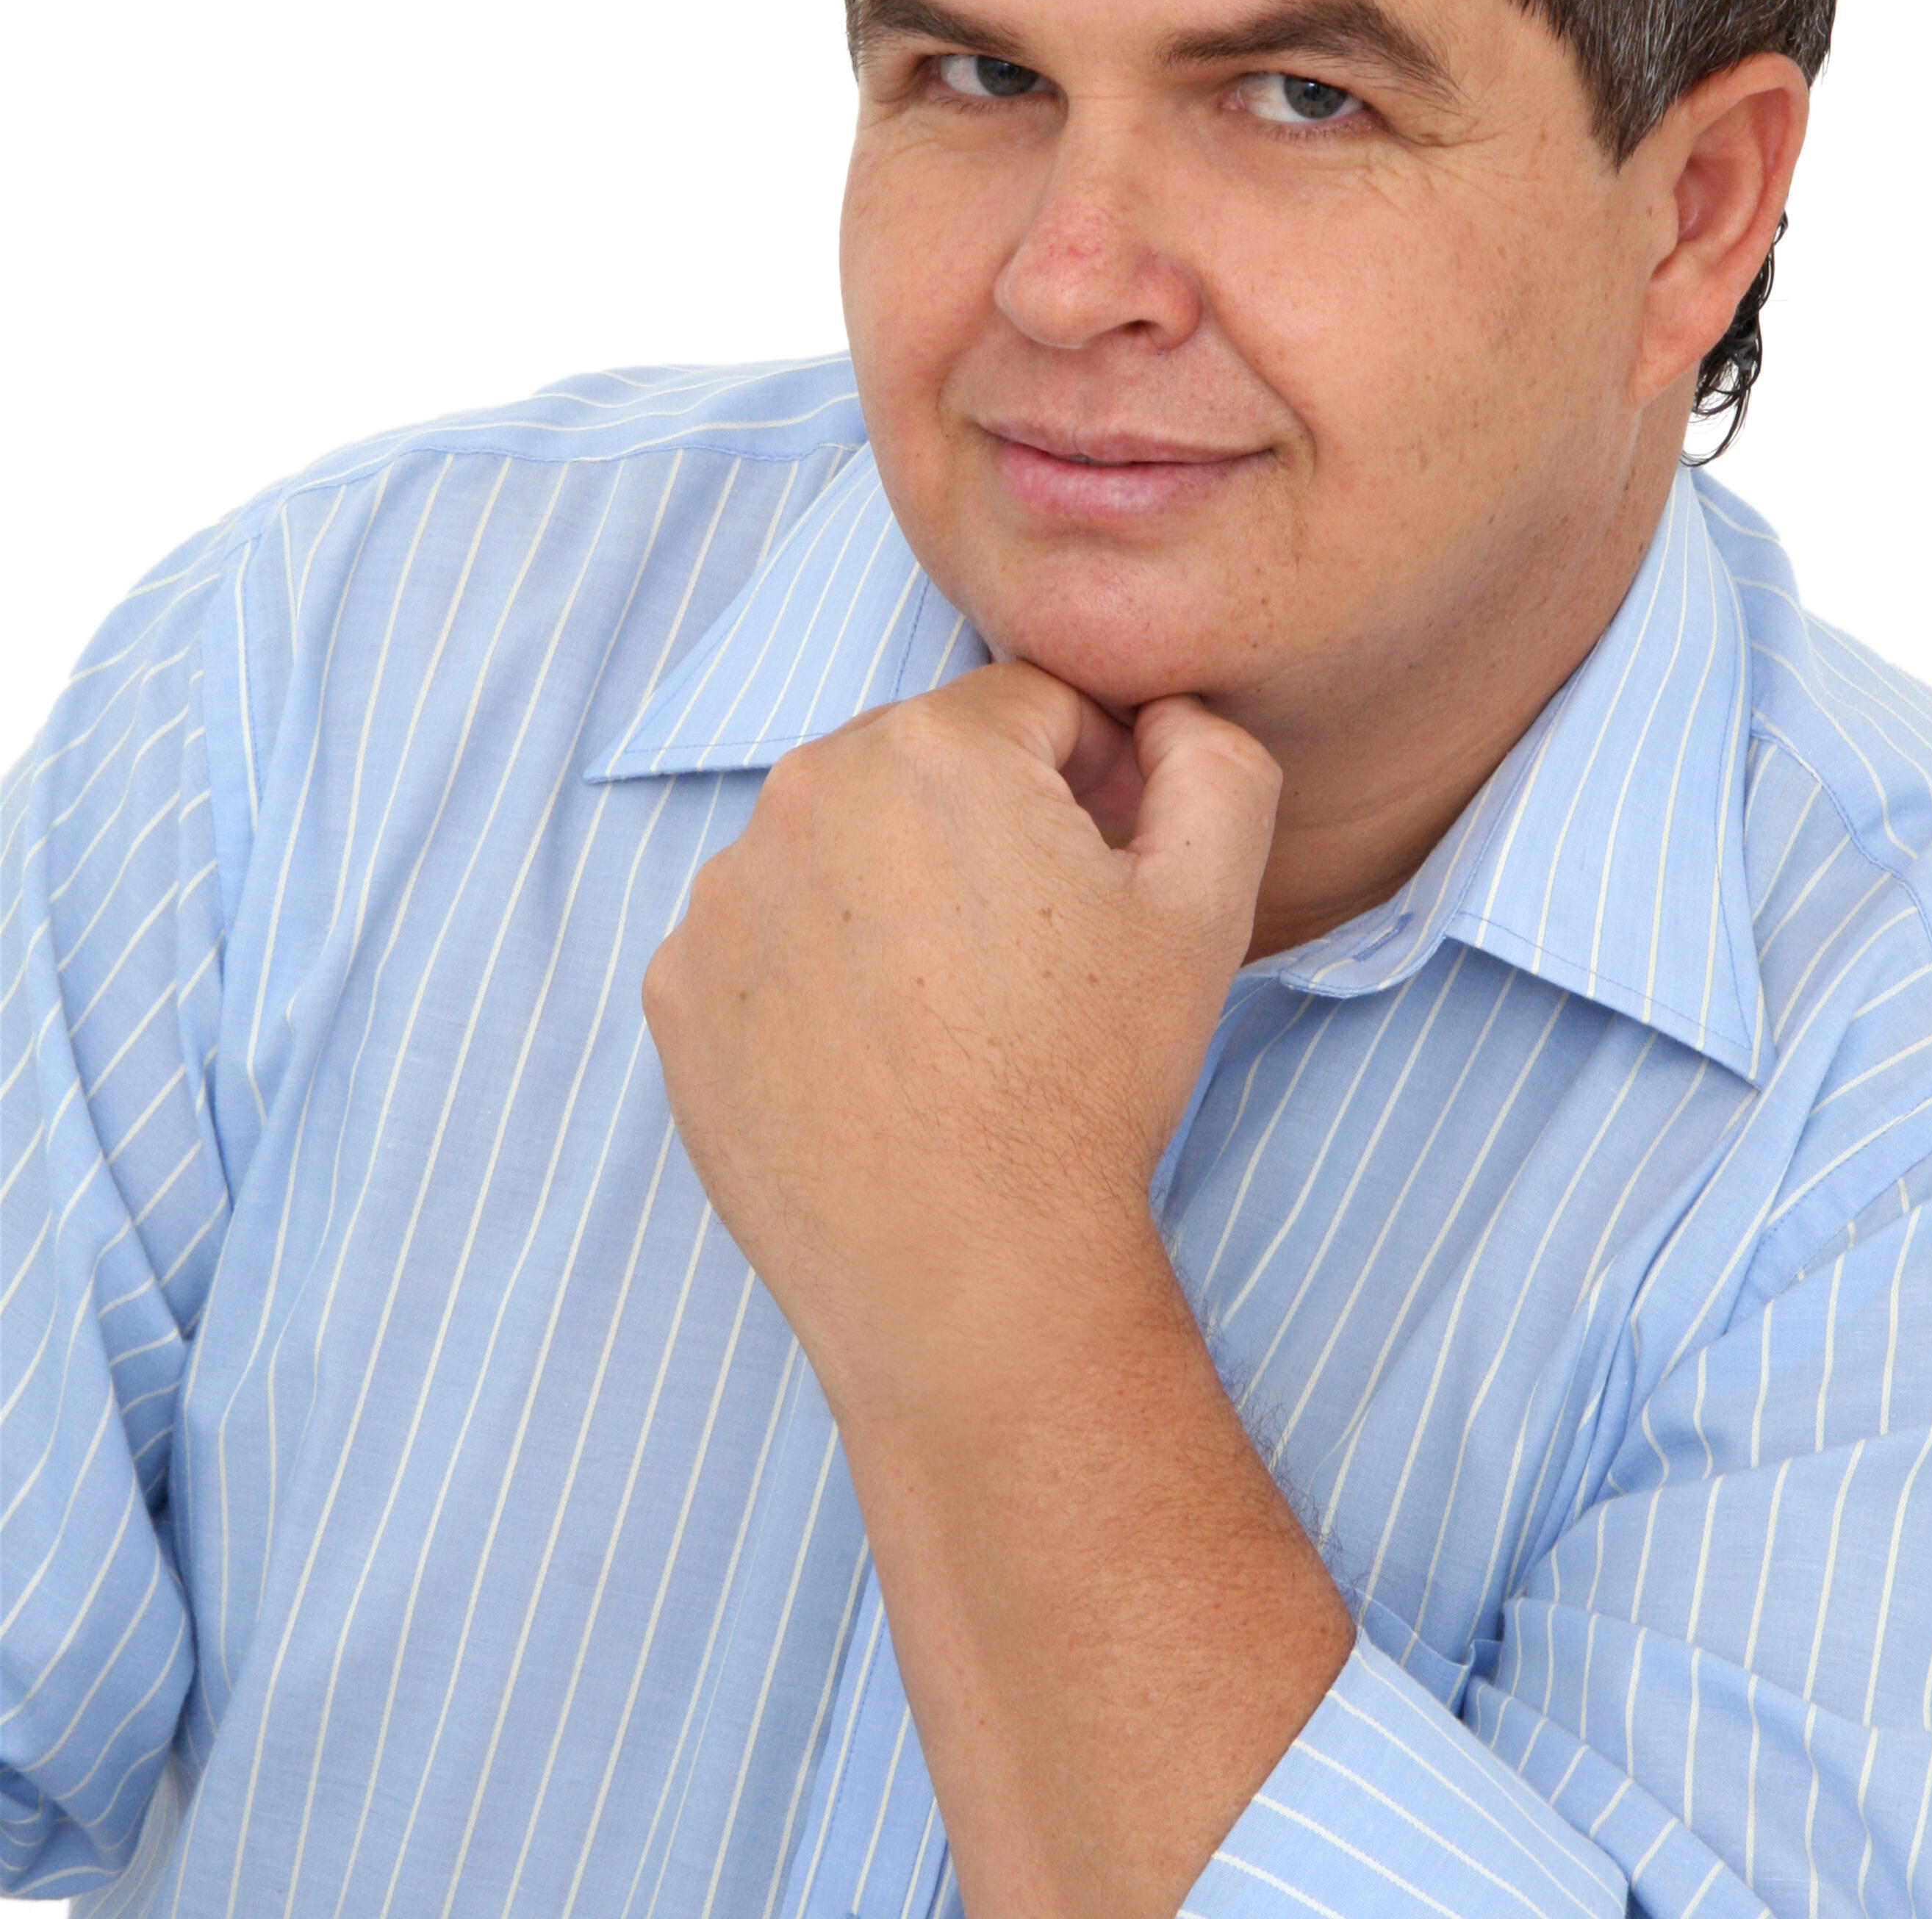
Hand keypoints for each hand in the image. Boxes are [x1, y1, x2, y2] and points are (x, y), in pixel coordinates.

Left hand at [641, 661, 1280, 1411]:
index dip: (1091, 780)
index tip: (1102, 874)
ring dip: (891, 894)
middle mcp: (805, 793)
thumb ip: (1214, 761)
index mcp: (933, 746)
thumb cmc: (1089, 1081)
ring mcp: (723, 894)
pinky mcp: (676, 987)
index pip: (1031, 708)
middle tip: (1032, 955)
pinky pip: (762, 940)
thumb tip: (1162, 718)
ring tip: (950, 1015)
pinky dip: (813, 974)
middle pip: (922, 768)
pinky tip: (872, 1053)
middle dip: (982, 829)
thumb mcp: (1207, 905)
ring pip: (835, 850)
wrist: (966, 1265)